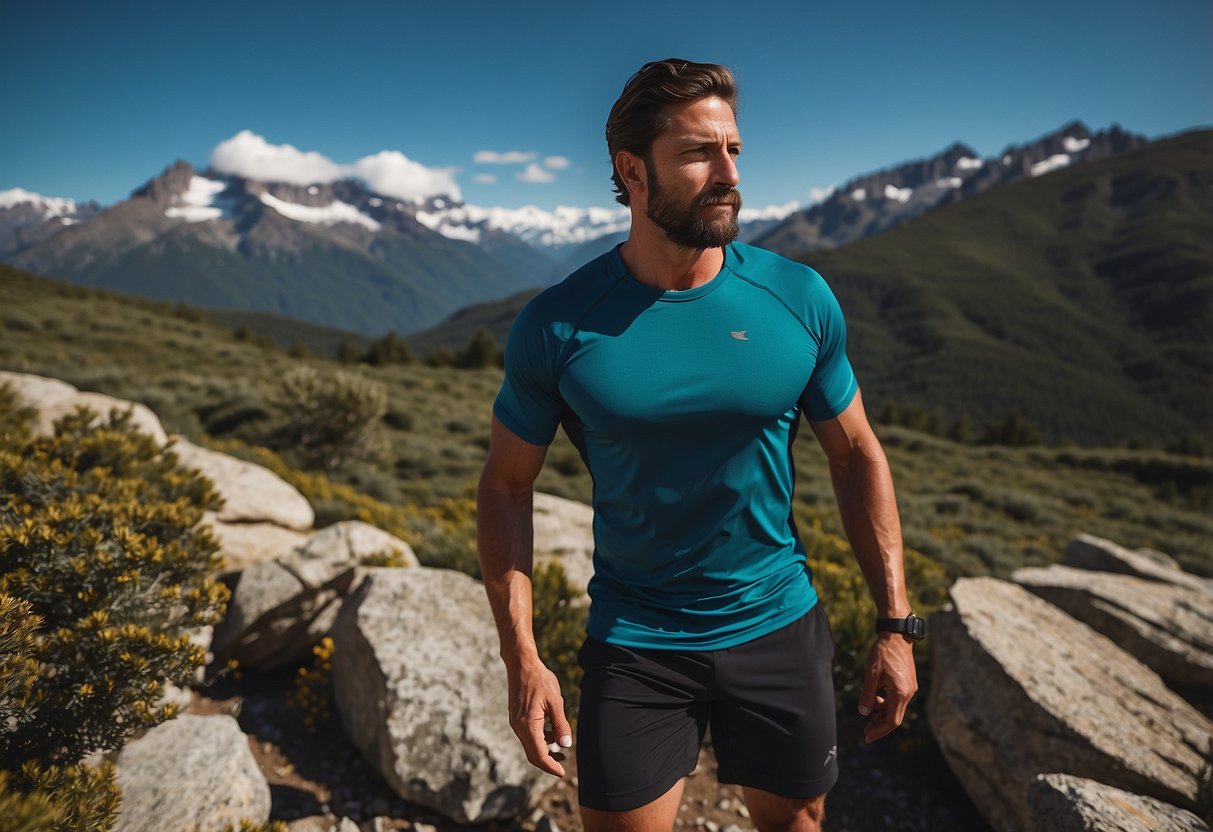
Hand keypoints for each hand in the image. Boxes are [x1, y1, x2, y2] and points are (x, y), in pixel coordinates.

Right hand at [507, 657, 571, 775]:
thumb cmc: (540, 680)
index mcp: (528, 725)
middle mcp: (518, 727)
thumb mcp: (555, 701)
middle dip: (547, 762)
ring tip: (561, 749)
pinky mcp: (516, 718)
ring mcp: (515, 723)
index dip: (551, 766)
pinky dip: (539, 740)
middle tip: (563, 764)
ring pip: (529, 745)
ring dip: (543, 751)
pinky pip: (527, 735)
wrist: (521, 665)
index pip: (539, 755)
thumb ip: (560, 724)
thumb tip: (566, 744)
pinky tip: (551, 733)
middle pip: (532, 754)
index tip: (562, 772)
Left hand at [857, 633, 917, 742]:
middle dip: (879, 725)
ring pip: (896, 709)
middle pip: (895, 718)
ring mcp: (910, 688)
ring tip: (868, 710)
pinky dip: (886, 703)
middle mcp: (908, 693)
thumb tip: (864, 713)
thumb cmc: (883, 652)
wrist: (897, 635)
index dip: (879, 731)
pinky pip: (898, 700)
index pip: (892, 721)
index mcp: (900, 693)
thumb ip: (868, 694)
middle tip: (865, 730)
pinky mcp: (908, 683)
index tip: (867, 737)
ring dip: (882, 713)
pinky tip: (876, 698)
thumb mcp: (871, 673)